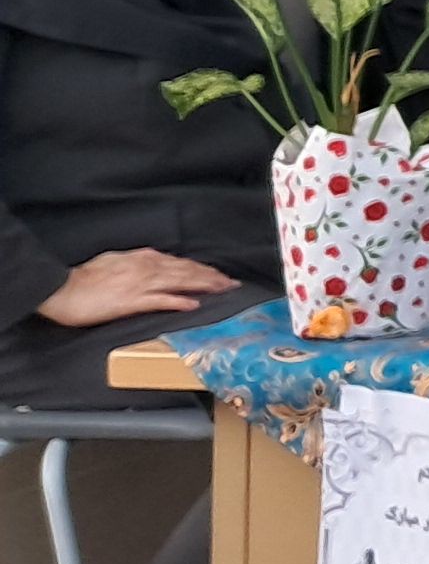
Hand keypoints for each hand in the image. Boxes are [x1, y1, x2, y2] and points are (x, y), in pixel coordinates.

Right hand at [40, 248, 242, 329]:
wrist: (61, 289)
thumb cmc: (84, 278)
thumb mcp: (114, 262)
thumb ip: (136, 263)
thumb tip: (152, 263)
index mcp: (142, 258)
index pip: (180, 263)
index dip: (201, 269)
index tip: (218, 275)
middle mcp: (146, 267)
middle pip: (186, 271)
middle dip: (212, 277)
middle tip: (232, 283)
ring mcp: (139, 284)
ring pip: (180, 282)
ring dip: (204, 286)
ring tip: (223, 290)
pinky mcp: (130, 301)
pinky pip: (160, 300)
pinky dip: (178, 301)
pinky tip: (194, 304)